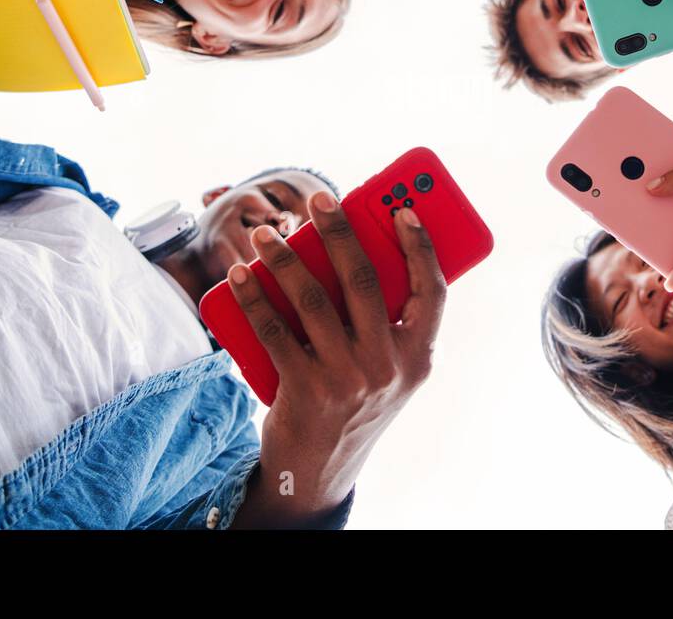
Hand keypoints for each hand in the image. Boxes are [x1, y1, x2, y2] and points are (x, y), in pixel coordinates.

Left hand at [227, 190, 445, 525]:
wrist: (317, 472)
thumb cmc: (353, 402)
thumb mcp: (387, 369)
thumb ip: (383, 322)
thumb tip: (347, 251)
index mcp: (418, 357)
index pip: (433, 291)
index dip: (421, 246)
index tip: (404, 209)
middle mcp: (388, 367)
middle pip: (365, 281)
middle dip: (340, 231)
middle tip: (319, 199)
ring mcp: (347, 380)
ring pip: (313, 299)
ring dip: (284, 258)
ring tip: (266, 234)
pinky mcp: (304, 390)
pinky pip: (273, 330)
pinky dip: (253, 297)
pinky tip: (239, 275)